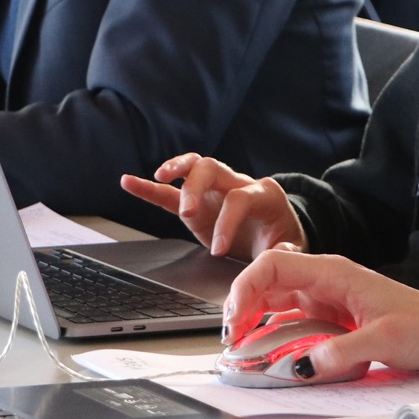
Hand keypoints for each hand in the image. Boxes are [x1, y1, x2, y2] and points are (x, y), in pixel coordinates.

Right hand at [119, 154, 305, 259]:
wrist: (278, 229)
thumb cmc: (281, 237)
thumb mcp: (289, 247)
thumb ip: (285, 251)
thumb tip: (280, 252)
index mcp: (262, 194)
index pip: (238, 199)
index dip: (227, 222)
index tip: (219, 250)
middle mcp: (237, 183)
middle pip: (212, 169)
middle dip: (196, 187)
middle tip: (187, 213)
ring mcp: (215, 190)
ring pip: (194, 166)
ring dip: (176, 168)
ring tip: (160, 176)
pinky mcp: (197, 203)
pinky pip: (171, 191)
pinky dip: (150, 187)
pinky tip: (129, 181)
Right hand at [223, 248, 418, 376]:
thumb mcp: (386, 341)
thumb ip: (343, 353)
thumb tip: (304, 367)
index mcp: (333, 273)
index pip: (272, 266)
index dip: (244, 289)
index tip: (234, 323)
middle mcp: (324, 280)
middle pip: (265, 281)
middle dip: (240, 308)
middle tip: (232, 344)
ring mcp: (324, 297)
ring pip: (272, 299)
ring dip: (251, 320)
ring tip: (240, 350)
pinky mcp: (328, 315)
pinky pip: (287, 318)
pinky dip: (268, 331)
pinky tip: (262, 350)